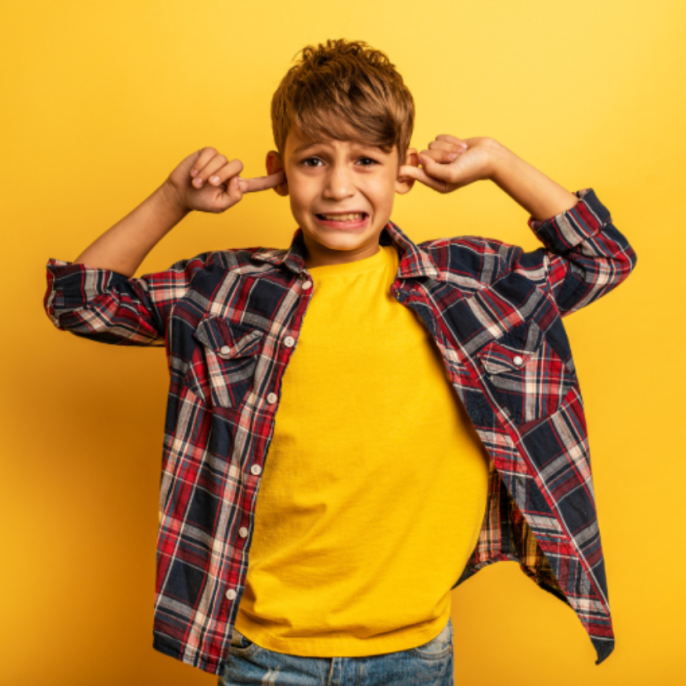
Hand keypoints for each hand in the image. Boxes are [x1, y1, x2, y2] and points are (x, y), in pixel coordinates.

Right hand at [165, 147, 285, 213]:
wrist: (181, 193)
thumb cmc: (201, 201)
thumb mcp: (220, 205)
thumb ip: (233, 196)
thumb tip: (238, 179)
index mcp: (238, 187)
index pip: (259, 183)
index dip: (272, 180)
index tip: (286, 175)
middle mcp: (232, 172)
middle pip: (237, 166)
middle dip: (222, 175)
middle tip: (209, 185)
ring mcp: (221, 161)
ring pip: (222, 160)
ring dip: (207, 172)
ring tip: (197, 183)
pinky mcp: (208, 153)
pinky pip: (210, 154)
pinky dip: (201, 165)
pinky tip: (194, 174)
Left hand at [399, 135, 497, 192]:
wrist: (491, 156)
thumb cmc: (473, 168)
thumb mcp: (451, 174)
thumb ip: (432, 170)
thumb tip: (419, 159)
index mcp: (436, 183)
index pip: (416, 174)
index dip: (407, 170)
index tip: (397, 169)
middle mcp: (436, 171)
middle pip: (425, 156)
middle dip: (441, 154)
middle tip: (455, 158)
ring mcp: (440, 157)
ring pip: (431, 145)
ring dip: (447, 147)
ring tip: (461, 153)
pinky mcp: (445, 145)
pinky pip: (439, 138)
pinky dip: (450, 140)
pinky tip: (461, 146)